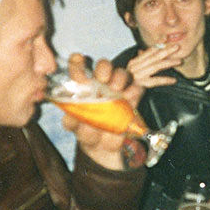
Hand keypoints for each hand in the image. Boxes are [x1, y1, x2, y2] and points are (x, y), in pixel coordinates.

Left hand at [61, 53, 143, 170]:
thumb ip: (72, 121)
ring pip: (121, 74)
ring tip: (117, 90)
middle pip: (104, 66)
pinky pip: (136, 88)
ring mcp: (118, 90)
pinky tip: (129, 98)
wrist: (103, 147)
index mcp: (83, 86)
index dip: (78, 62)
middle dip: (104, 68)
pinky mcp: (131, 98)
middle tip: (103, 79)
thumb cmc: (86, 130)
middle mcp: (101, 84)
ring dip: (119, 78)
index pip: (78, 67)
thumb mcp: (75, 126)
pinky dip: (134, 90)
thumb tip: (74, 117)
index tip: (79, 62)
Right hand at [126, 45, 180, 88]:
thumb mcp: (131, 71)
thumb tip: (141, 51)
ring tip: (179, 61)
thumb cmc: (125, 85)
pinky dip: (165, 80)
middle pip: (153, 57)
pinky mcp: (139, 85)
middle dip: (166, 51)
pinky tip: (173, 80)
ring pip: (155, 66)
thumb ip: (138, 61)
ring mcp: (137, 76)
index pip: (148, 51)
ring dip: (168, 62)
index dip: (158, 45)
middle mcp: (135, 67)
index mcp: (133, 63)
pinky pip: (155, 81)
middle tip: (177, 47)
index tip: (166, 40)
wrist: (117, 97)